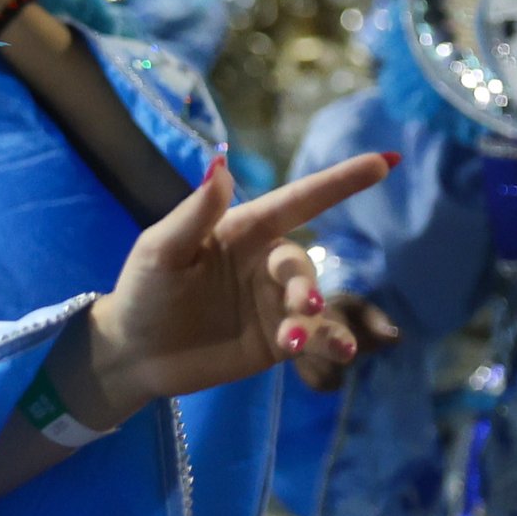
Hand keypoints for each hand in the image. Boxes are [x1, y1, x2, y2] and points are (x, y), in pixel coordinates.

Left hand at [70, 151, 394, 424]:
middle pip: (300, 264)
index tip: (383, 162)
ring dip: (317, 319)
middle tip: (300, 304)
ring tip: (299, 339)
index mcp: (240, 231)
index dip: (338, 182)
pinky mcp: (278, 340)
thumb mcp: (160, 250)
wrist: (133, 353)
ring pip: (314, 303)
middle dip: (304, 282)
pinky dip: (328, 342)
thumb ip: (194, 214)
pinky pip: (315, 337)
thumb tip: (220, 164)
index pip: (295, 201)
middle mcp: (263, 263)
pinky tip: (336, 353)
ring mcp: (273, 303)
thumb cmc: (143, 290)